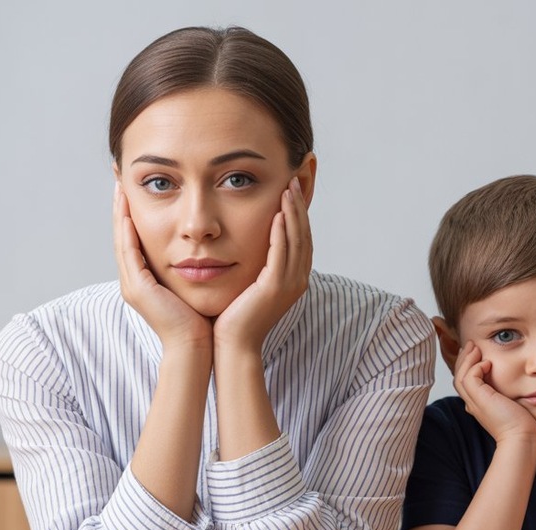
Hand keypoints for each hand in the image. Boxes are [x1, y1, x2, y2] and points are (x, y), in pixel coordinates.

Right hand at [113, 182, 211, 349]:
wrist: (198, 347)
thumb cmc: (202, 318)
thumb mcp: (194, 284)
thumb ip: (193, 265)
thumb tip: (206, 244)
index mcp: (145, 278)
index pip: (135, 237)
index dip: (132, 212)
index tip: (134, 186)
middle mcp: (134, 280)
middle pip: (123, 234)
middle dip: (120, 206)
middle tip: (119, 176)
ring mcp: (132, 285)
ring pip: (121, 240)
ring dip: (118, 212)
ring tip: (119, 186)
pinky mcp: (137, 289)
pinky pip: (128, 254)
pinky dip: (127, 232)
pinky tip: (127, 212)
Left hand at [214, 177, 312, 353]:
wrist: (232, 344)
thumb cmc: (235, 316)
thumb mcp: (250, 283)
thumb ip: (257, 264)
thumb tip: (251, 243)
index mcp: (294, 278)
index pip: (301, 238)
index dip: (299, 213)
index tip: (292, 189)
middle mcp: (298, 279)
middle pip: (304, 235)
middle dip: (300, 206)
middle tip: (295, 179)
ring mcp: (290, 284)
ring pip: (296, 240)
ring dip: (293, 213)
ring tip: (288, 188)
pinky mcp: (276, 287)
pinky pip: (282, 254)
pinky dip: (282, 232)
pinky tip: (277, 214)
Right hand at [453, 342, 535, 443]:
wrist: (522, 438)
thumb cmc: (524, 425)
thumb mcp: (514, 405)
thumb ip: (510, 394)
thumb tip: (518, 382)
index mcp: (479, 405)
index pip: (466, 382)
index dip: (468, 366)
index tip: (476, 352)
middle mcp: (473, 404)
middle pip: (459, 377)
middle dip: (463, 359)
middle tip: (471, 345)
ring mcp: (474, 403)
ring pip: (460, 376)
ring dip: (467, 359)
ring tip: (475, 347)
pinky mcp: (480, 400)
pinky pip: (470, 378)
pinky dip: (476, 367)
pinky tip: (488, 362)